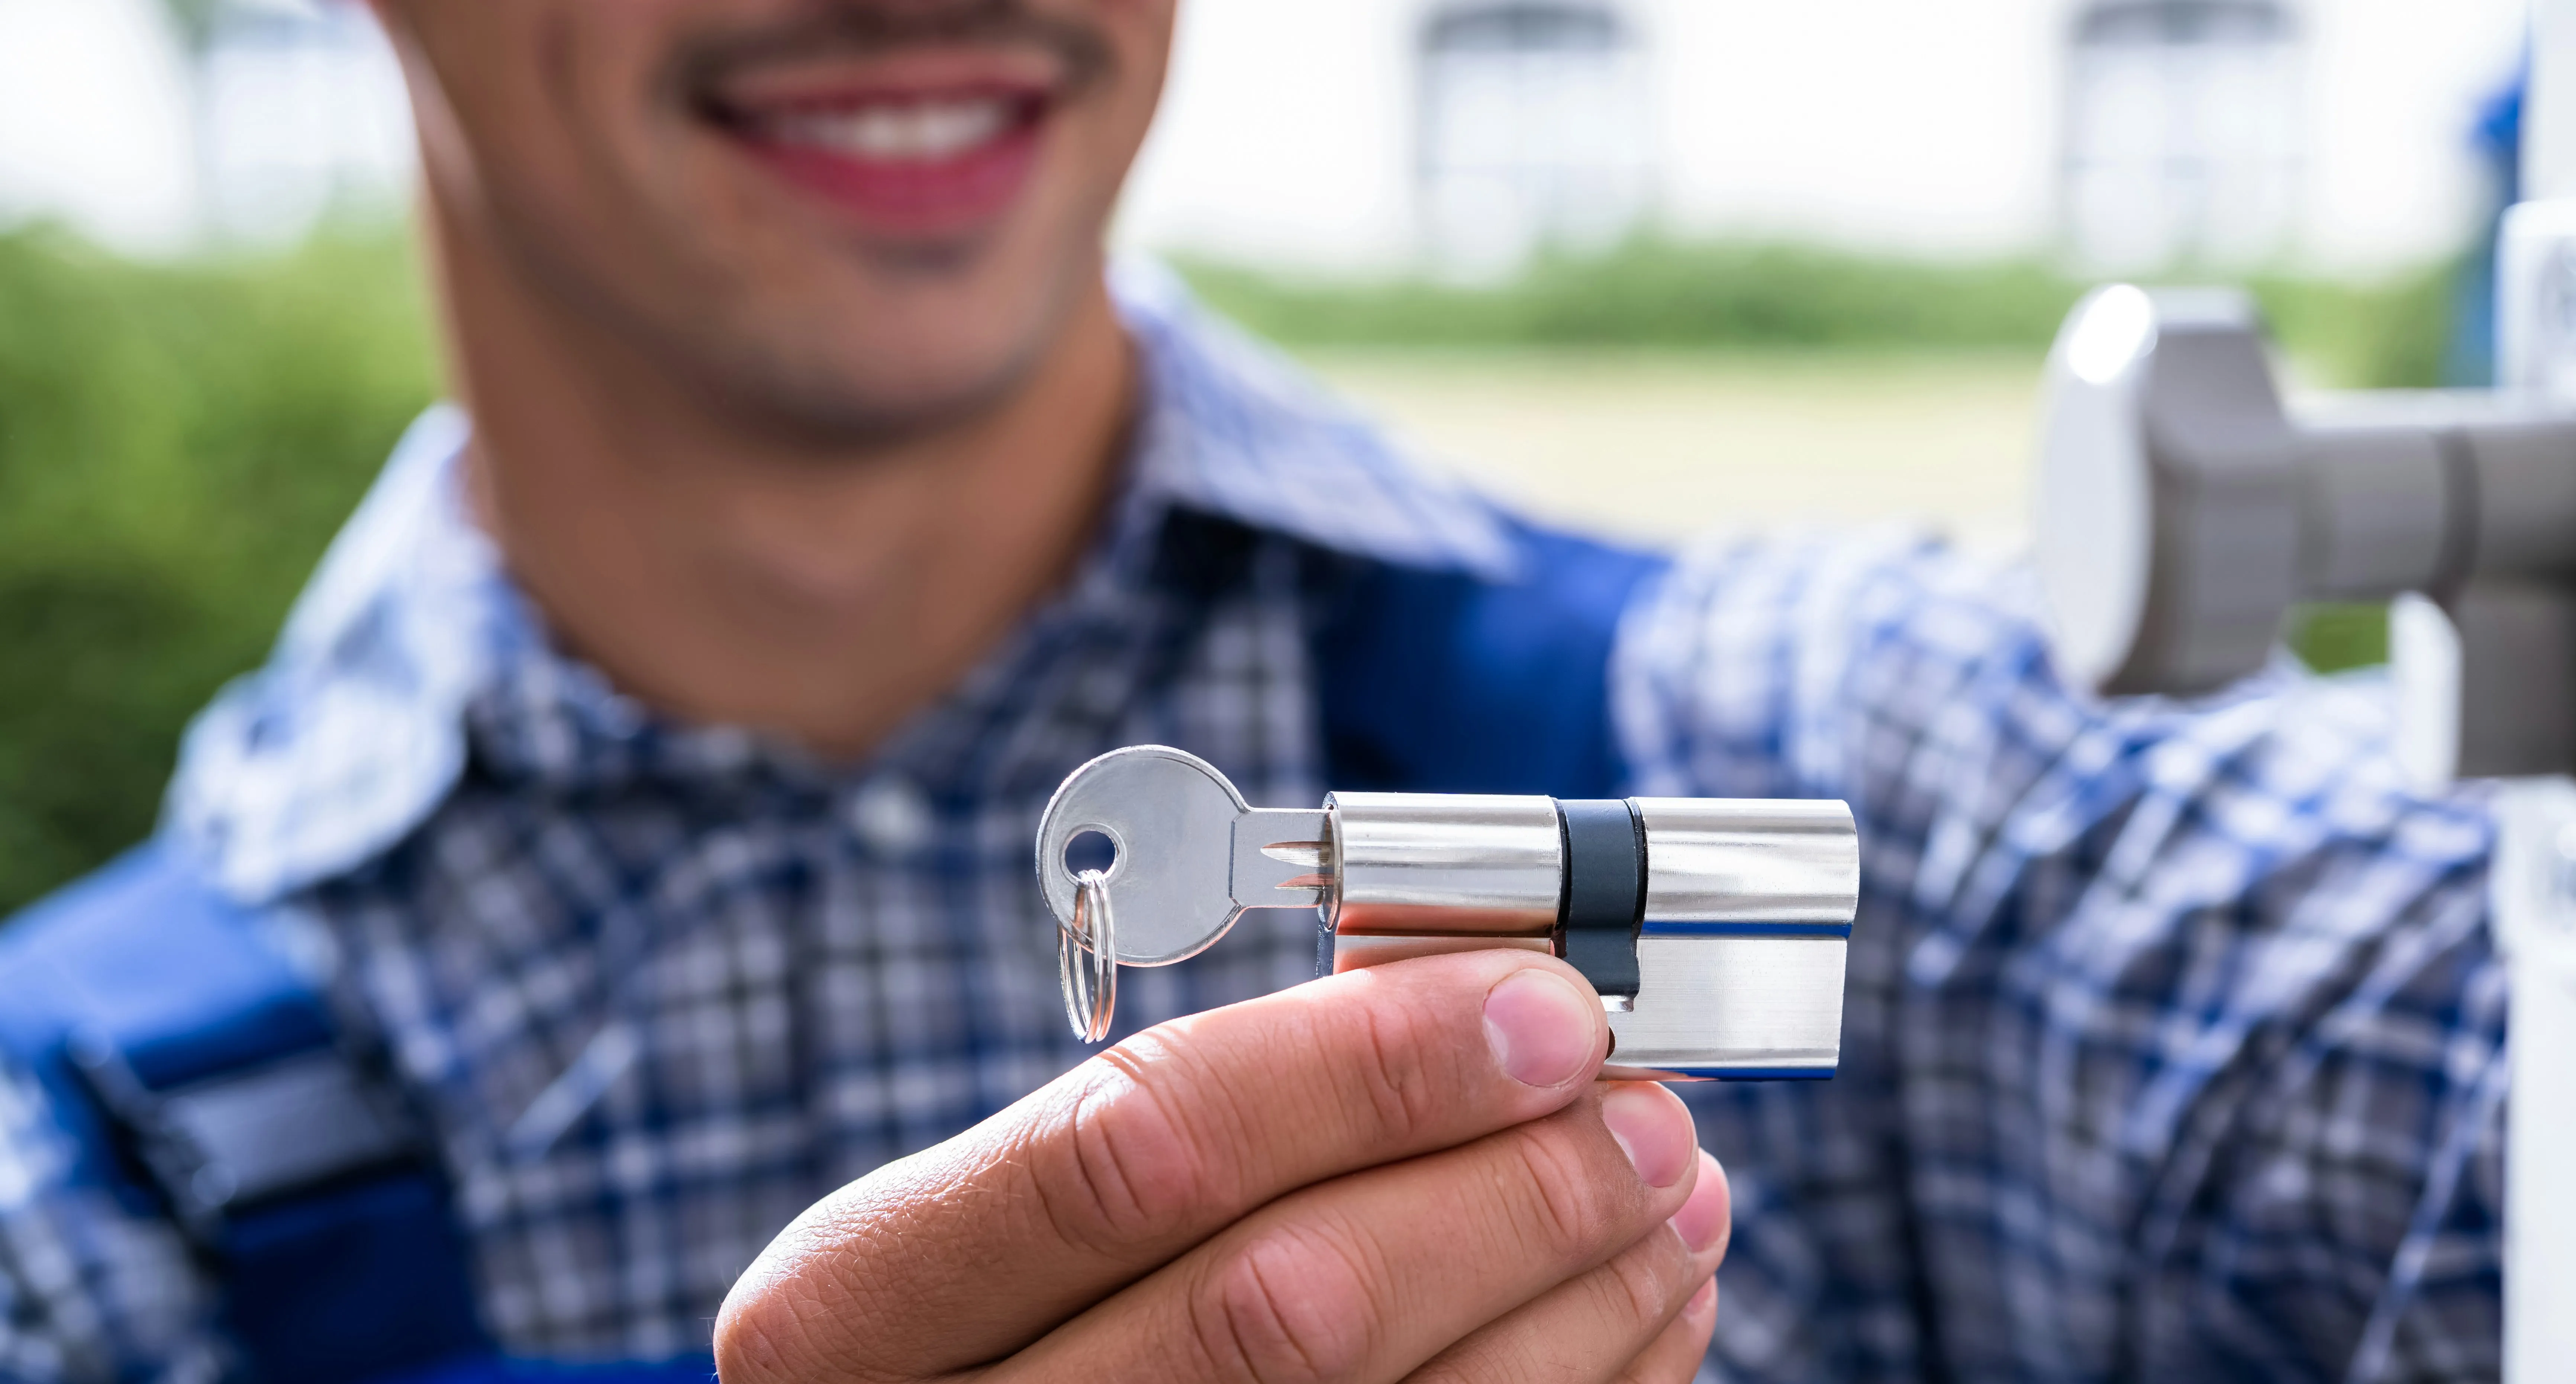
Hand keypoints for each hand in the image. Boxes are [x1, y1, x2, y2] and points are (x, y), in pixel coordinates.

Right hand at [714, 949, 1729, 1383]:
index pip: (1133, 1150)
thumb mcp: (1027, 1225)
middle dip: (1508, 1187)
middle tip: (1643, 1107)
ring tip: (1672, 1191)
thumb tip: (1476, 996)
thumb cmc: (1021, 1332)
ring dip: (1577, 1292)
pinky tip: (1641, 1308)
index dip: (1365, 1066)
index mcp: (853, 1311)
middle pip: (1287, 1304)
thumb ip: (1212, 1122)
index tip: (1541, 1004)